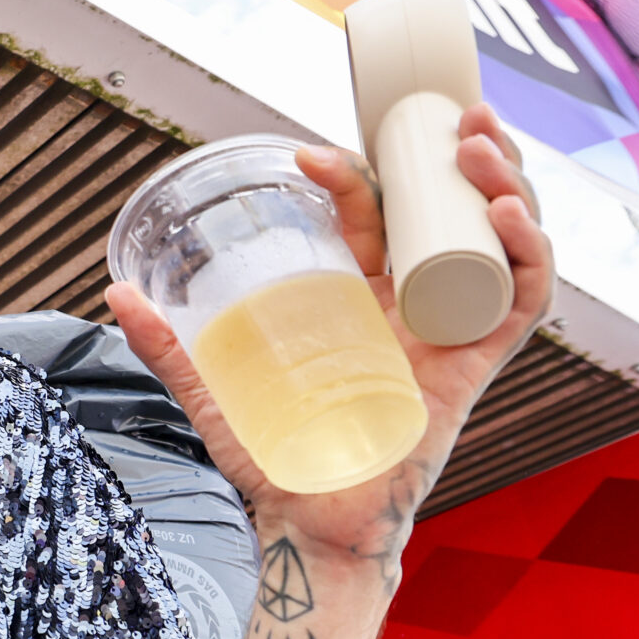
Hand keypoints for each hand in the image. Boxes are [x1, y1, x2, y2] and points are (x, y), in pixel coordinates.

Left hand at [107, 103, 552, 571]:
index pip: (377, 217)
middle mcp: (416, 308)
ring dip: (500, 184)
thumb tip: (114, 290)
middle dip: (462, 154)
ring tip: (473, 143)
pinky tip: (499, 214)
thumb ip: (169, 346)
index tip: (311, 154)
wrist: (305, 527)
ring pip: (498, 241)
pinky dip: (524, 253)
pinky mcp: (475, 367)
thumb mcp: (212, 392)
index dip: (357, 174)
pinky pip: (521, 300)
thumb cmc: (272, 464)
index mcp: (366, 302)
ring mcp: (450, 333)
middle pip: (456, 212)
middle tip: (447, 111)